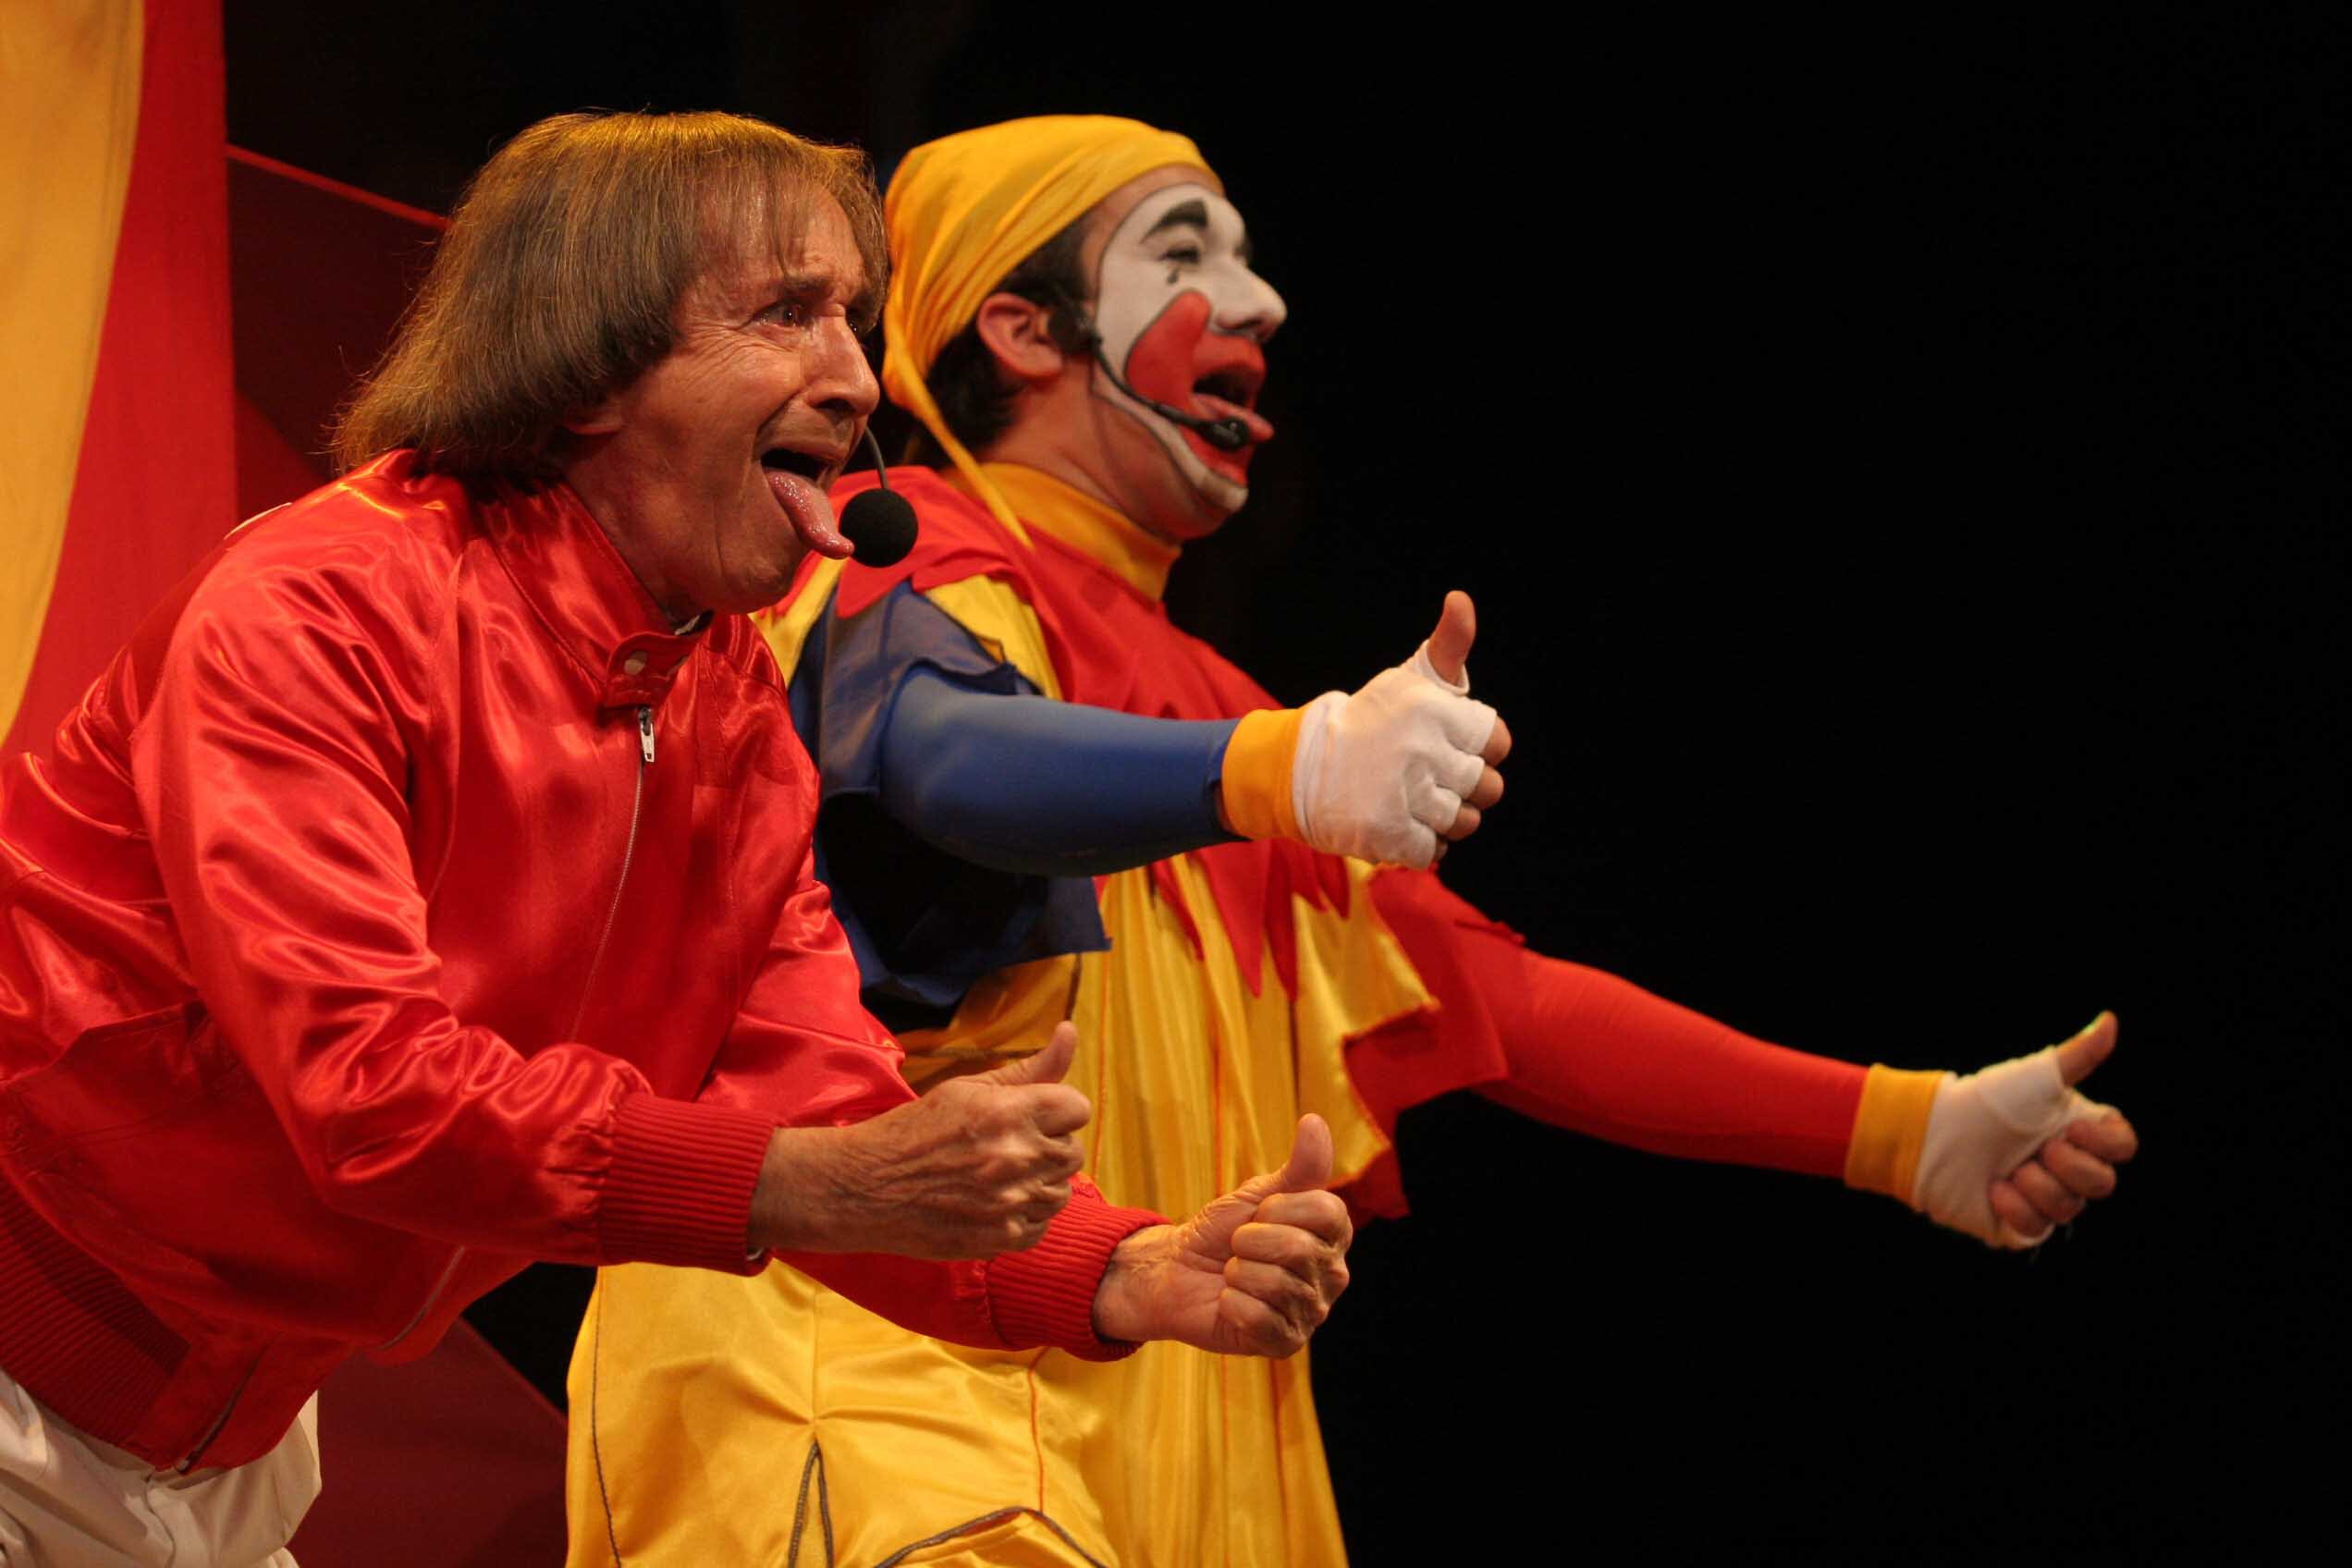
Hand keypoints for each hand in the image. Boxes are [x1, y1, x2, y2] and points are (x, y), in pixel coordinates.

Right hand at [750, 1023, 1091, 1258]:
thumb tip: (1070, 1031)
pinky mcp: (1001, 1238)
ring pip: (1062, 1191)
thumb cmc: (917, 1129)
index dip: (1059, 1110)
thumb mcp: (968, 1088)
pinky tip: (993, 1203)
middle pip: (1073, 1151)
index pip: (1078, 1108)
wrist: (867, 1186)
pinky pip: (1042, 1225)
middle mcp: (1016, 1157)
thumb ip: (1028, 1068)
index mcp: (1009, 1113)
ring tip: (1000, 1176)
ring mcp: (1011, 1202)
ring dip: (1039, 1183)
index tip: (1034, 1116)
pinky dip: (1025, 1216)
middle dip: (1049, 1145)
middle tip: (1009, 1146)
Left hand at [1091, 1115, 1352, 1357]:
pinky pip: (1260, 1319)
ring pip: (1274, 1283)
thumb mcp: (1258, 1193)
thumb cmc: (1222, 1230)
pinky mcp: (1286, 1344)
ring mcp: (1312, 1312)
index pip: (1327, 1211)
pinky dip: (1232, 1304)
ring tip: (1234, 1275)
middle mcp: (1333, 1275)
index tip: (1259, 1212)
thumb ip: (1297, 1165)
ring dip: (1237, 1274)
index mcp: (1333, 1235)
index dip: (1280, 1207)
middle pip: (1297, 1248)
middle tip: (1238, 1248)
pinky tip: (1230, 1303)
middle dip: (1249, 1241)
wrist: (1178, 1271)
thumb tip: (1316, 1122)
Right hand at [1292, 591, 1509, 869]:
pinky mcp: (1387, 832)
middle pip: (1487, 787)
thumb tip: (1461, 599)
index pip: (1499, 743)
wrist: (1300, 765)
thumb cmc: (1369, 720)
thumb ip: (1449, 646)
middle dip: (1461, 786)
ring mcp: (1403, 794)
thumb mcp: (1409, 679)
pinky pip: (1435, 850)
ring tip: (1410, 798)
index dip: (1480, 749)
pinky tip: (1398, 820)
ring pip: (1464, 822)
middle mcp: (1420, 749)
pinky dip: (1420, 842)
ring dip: (1442, 817)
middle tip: (1424, 775)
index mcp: (1432, 709)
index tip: (1449, 746)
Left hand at [1985, 1014, 2139, 1241]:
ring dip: (2038, 1186)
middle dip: (2070, 1167)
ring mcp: (2043, 1196)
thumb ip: (2078, 1055)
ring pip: (2069, 1208)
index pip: (2122, 1148)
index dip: (2105, 1145)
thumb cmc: (1986, 1100)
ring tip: (2009, 1168)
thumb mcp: (2035, 1076)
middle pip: (2102, 1184)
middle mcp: (2067, 1166)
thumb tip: (2111, 1019)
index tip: (2071, 1129)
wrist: (1932, 1132)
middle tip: (2038, 1148)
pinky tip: (1994, 1189)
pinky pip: (2038, 1229)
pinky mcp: (2018, 1222)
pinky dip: (2016, 1208)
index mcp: (2079, 1132)